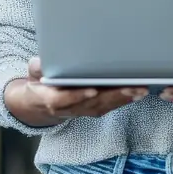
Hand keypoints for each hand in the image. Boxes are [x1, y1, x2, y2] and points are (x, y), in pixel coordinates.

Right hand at [4, 57, 149, 126]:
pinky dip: (124, 100)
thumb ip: (37, 67)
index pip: (63, 100)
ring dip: (123, 99)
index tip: (91, 90)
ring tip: (140, 89)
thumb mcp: (32, 73)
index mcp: (50, 99)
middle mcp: (68, 109)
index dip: (77, 96)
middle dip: (112, 96)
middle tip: (130, 87)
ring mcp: (81, 111)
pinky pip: (108, 107)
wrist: (38, 104)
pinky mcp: (91, 110)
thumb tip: (42, 62)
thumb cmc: (38, 82)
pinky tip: (137, 93)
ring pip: (103, 106)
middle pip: (91, 104)